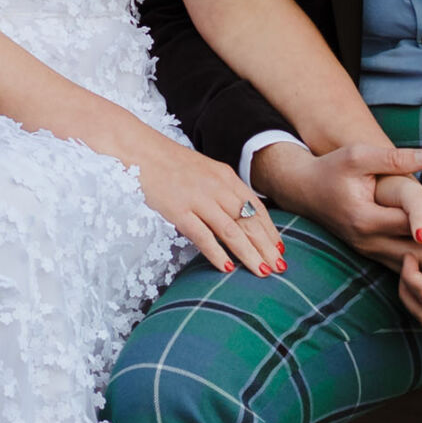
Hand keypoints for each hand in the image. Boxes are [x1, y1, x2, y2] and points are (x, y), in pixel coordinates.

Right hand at [137, 139, 285, 278]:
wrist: (142, 151)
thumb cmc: (172, 164)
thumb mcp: (205, 171)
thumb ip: (223, 190)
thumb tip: (239, 213)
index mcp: (226, 177)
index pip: (256, 207)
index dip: (270, 229)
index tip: (280, 248)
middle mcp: (217, 188)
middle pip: (248, 222)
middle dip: (266, 247)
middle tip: (279, 267)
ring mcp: (198, 199)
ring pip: (231, 231)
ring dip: (249, 253)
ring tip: (262, 271)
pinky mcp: (178, 211)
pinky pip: (203, 236)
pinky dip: (217, 253)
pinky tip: (227, 268)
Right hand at [254, 139, 421, 271]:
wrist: (304, 189)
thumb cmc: (331, 168)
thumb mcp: (358, 155)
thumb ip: (394, 158)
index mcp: (365, 219)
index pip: (410, 222)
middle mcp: (367, 241)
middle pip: (415, 252)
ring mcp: (369, 251)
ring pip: (411, 266)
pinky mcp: (372, 254)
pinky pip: (404, 266)